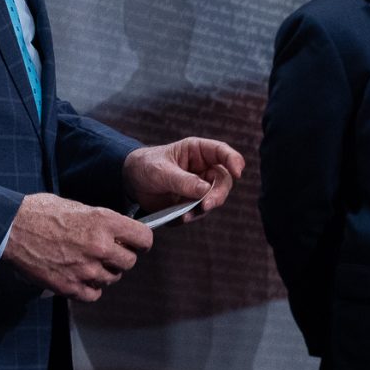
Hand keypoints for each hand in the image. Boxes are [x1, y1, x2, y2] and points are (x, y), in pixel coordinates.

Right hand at [1, 193, 154, 302]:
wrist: (10, 228)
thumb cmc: (39, 212)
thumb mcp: (77, 207)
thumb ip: (101, 222)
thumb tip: (117, 233)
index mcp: (103, 222)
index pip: (144, 238)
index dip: (140, 241)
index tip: (135, 243)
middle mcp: (99, 246)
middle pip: (130, 262)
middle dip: (121, 257)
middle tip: (107, 253)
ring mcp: (85, 269)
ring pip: (112, 278)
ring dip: (104, 272)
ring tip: (86, 262)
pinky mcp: (70, 286)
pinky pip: (94, 294)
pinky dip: (89, 288)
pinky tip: (79, 276)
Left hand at [123, 137, 244, 219]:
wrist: (131, 182)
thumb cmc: (146, 166)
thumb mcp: (161, 171)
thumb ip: (183, 180)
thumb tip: (205, 190)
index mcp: (197, 151)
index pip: (222, 152)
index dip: (233, 161)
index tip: (238, 172)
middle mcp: (203, 168)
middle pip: (224, 180)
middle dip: (218, 194)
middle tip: (207, 205)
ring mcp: (199, 186)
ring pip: (215, 198)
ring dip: (205, 208)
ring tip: (187, 214)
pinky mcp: (192, 202)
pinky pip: (200, 210)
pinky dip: (194, 215)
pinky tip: (182, 217)